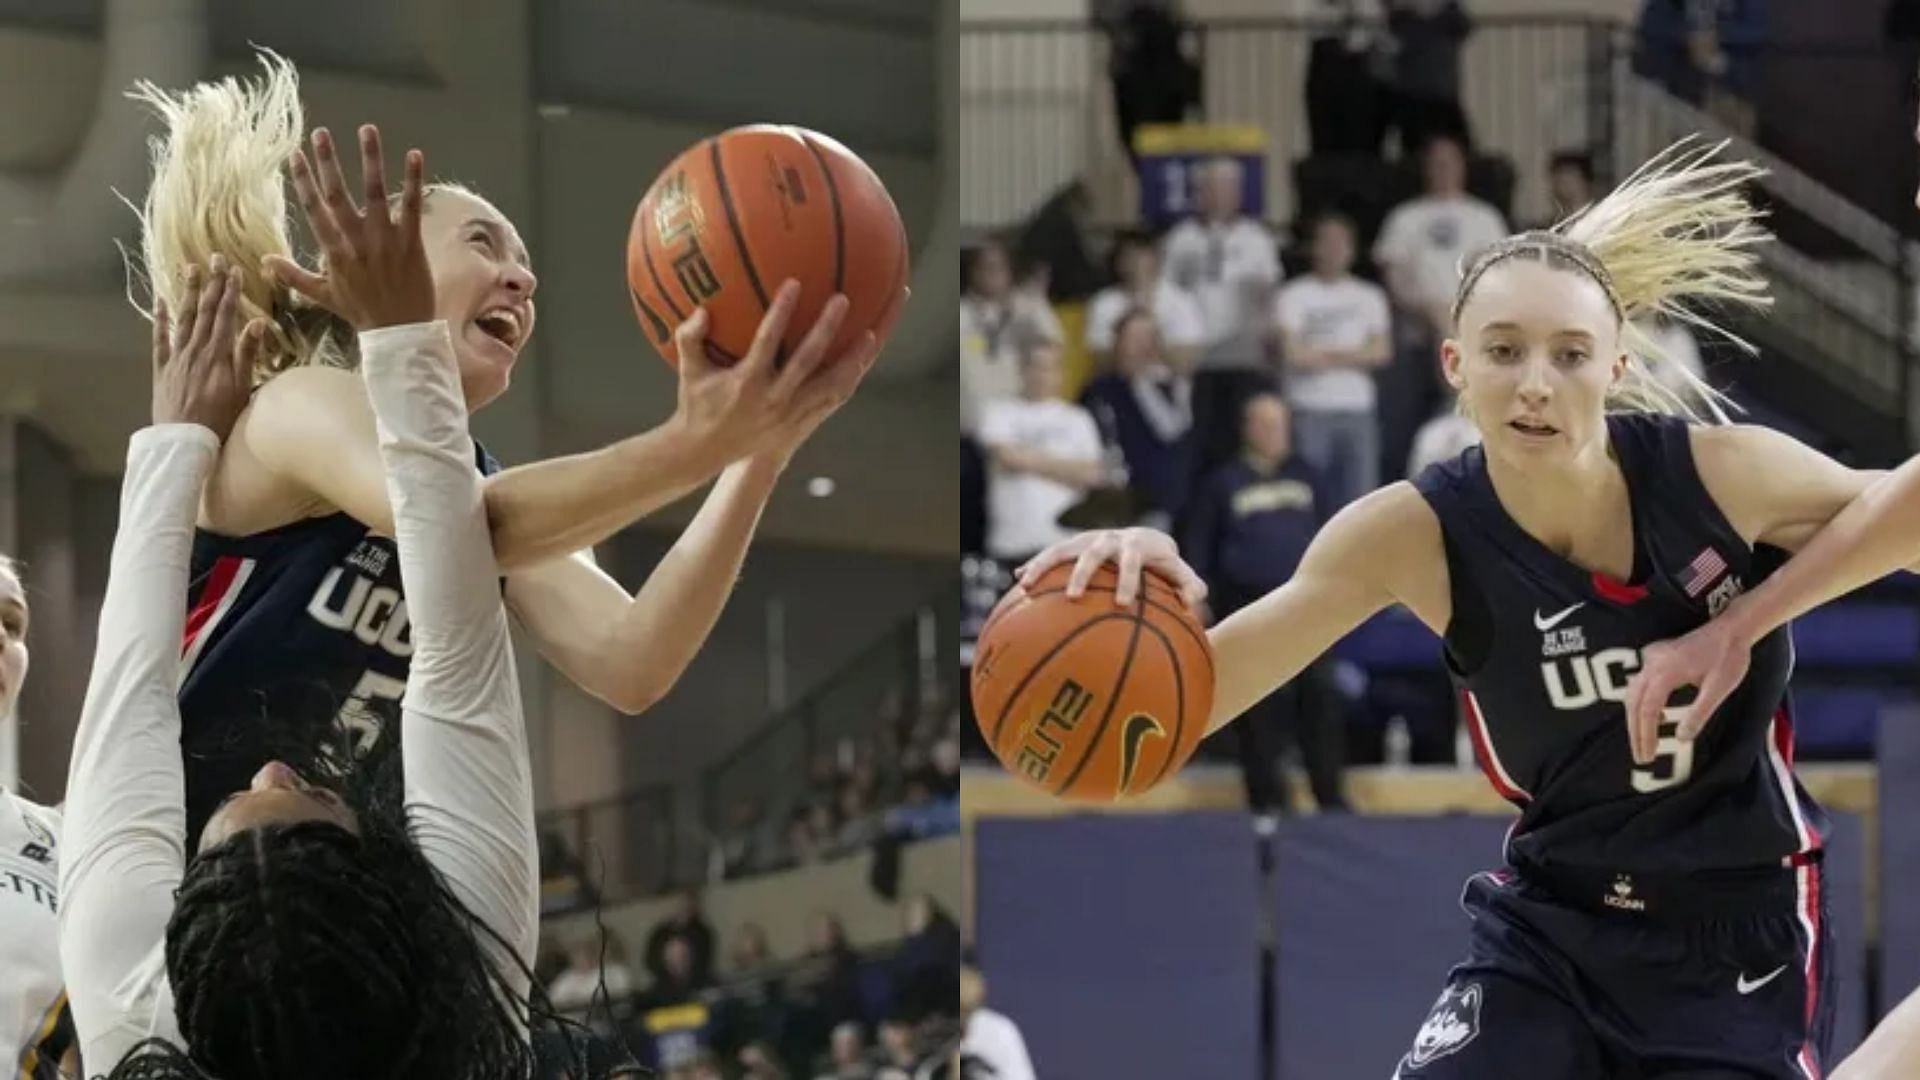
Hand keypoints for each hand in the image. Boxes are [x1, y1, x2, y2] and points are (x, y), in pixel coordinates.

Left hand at [151, 255, 268, 438]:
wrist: (185, 440)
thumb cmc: (220, 418)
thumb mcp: (242, 388)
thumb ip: (247, 354)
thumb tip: (257, 322)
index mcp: (218, 353)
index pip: (225, 315)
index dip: (230, 291)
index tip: (234, 269)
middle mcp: (196, 349)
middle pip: (204, 311)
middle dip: (211, 283)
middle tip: (214, 258)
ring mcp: (177, 357)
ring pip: (183, 318)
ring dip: (188, 292)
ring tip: (190, 269)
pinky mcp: (163, 368)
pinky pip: (160, 338)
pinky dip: (160, 318)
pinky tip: (160, 300)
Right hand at [265, 125, 433, 330]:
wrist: (400, 331)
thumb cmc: (361, 312)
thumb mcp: (322, 295)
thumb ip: (293, 275)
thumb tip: (264, 261)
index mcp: (333, 251)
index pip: (314, 209)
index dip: (303, 181)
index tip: (294, 154)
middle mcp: (356, 241)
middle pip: (338, 194)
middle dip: (327, 162)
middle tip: (320, 132)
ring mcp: (384, 240)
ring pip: (374, 193)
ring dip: (370, 159)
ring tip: (366, 129)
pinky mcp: (411, 242)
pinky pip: (411, 206)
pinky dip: (412, 180)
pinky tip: (413, 154)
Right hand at [673, 280, 908, 473]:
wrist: (706, 452)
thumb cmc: (697, 403)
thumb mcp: (689, 372)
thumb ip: (690, 338)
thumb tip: (701, 309)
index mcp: (747, 382)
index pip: (767, 341)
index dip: (781, 312)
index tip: (795, 283)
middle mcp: (774, 399)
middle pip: (807, 360)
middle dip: (826, 329)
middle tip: (843, 299)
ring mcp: (791, 414)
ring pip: (830, 385)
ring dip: (853, 360)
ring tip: (873, 334)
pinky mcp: (801, 424)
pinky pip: (833, 400)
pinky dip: (849, 380)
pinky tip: (864, 361)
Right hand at [1012, 527, 1206, 609]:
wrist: (1145, 538)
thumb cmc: (1162, 563)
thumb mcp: (1178, 572)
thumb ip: (1189, 585)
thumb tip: (1192, 602)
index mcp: (1135, 545)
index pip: (1132, 560)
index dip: (1128, 580)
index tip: (1124, 603)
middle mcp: (1109, 538)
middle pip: (1093, 552)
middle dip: (1082, 573)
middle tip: (1073, 597)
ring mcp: (1087, 540)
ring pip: (1063, 549)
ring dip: (1043, 565)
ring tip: (1026, 585)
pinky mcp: (1073, 545)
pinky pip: (1051, 555)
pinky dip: (1035, 566)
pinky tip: (1017, 583)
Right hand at [1621, 615, 1751, 765]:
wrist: (1732, 628)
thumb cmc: (1729, 657)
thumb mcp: (1718, 689)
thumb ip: (1698, 714)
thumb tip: (1681, 738)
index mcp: (1665, 672)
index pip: (1648, 710)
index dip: (1645, 736)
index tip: (1648, 756)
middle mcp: (1652, 664)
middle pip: (1633, 703)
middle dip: (1635, 732)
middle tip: (1641, 756)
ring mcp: (1652, 657)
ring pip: (1632, 693)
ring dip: (1635, 718)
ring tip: (1643, 741)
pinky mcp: (1656, 655)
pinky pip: (1639, 683)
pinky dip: (1641, 703)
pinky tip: (1656, 715)